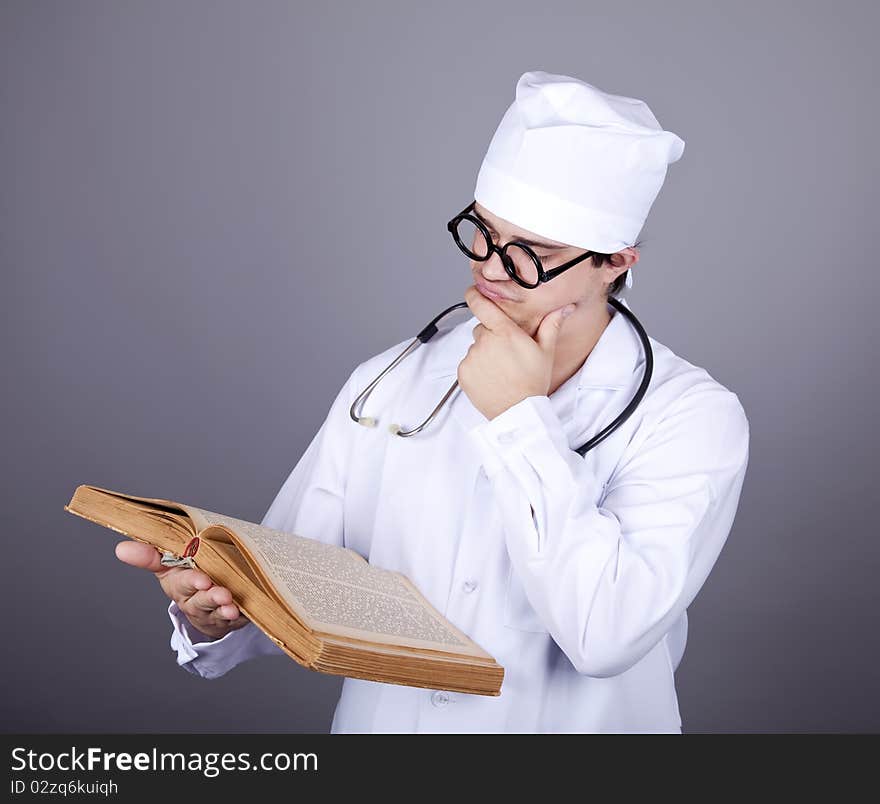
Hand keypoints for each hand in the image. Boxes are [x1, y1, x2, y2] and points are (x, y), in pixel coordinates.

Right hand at [115, 540, 249, 640]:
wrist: (204, 604)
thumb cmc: (187, 577)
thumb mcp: (169, 564)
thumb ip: (149, 554)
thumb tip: (120, 549)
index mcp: (178, 584)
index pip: (181, 581)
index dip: (191, 581)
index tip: (202, 580)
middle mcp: (193, 601)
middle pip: (199, 600)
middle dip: (208, 595)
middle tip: (218, 590)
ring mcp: (211, 612)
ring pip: (216, 611)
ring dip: (223, 607)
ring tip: (231, 604)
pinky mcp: (228, 619)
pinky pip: (234, 619)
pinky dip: (239, 615)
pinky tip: (242, 611)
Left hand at [457, 284, 573, 419]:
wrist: (519, 412)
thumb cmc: (533, 382)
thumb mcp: (546, 351)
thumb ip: (551, 325)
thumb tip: (564, 307)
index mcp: (504, 333)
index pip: (481, 304)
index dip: (475, 294)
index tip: (473, 291)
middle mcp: (484, 342)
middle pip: (482, 329)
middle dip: (491, 337)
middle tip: (507, 354)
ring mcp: (472, 358)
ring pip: (475, 348)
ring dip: (484, 354)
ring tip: (501, 369)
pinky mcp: (463, 373)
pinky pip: (467, 363)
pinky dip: (476, 369)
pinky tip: (491, 378)